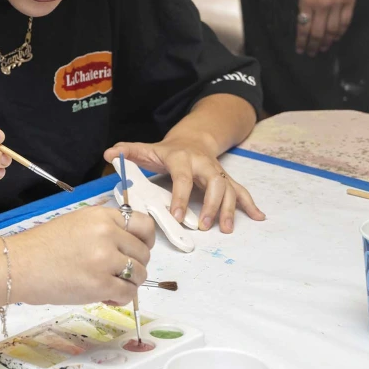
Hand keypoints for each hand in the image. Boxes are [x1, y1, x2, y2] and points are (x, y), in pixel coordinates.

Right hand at [13, 206, 154, 305]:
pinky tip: (106, 296)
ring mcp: (105, 260)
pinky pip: (128, 293)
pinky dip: (121, 298)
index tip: (137, 250)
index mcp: (101, 216)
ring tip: (110, 285)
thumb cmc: (42, 246)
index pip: (143, 225)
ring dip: (129, 283)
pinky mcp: (101, 284)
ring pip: (139, 274)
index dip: (145, 240)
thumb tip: (128, 247)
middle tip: (116, 273)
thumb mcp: (76, 223)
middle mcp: (107, 234)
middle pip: (143, 253)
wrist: (19, 265)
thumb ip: (104, 229)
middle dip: (134, 265)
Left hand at [104, 139, 264, 232]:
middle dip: (211, 206)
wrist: (192, 139)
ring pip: (229, 189)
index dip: (180, 197)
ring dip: (230, 209)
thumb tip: (110, 154)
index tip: (177, 216)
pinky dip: (250, 204)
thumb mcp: (146, 149)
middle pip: (213, 184)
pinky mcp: (226, 179)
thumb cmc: (166, 151)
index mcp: (182, 158)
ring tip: (226, 229)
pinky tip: (258, 217)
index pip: (183, 178)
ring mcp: (217, 172)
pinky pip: (241, 191)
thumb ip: (128, 151)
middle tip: (203, 227)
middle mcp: (203, 164)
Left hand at [297, 0, 357, 56]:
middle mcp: (321, 6)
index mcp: (307, 1)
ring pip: (332, 30)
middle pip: (317, 32)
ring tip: (323, 48)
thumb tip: (306, 20)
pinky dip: (340, 32)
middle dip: (313, 45)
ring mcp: (337, 5)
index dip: (301, 41)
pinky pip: (345, 22)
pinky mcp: (350, 3)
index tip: (300, 49)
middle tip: (311, 53)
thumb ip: (305, 4)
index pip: (303, 27)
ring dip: (327, 42)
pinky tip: (336, 38)